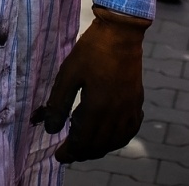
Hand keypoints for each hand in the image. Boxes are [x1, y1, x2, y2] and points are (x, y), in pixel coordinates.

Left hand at [42, 5, 149, 162]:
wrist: (122, 32)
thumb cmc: (92, 50)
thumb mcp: (68, 74)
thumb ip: (58, 103)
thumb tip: (51, 129)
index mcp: (97, 107)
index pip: (82, 141)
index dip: (69, 152)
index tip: (58, 156)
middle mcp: (116, 113)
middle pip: (98, 146)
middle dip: (81, 153)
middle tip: (68, 152)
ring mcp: (129, 109)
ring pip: (114, 142)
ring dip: (99, 148)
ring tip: (85, 146)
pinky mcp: (137, 102)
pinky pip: (129, 130)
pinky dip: (118, 139)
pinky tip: (109, 135)